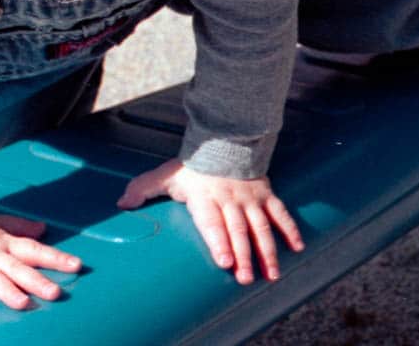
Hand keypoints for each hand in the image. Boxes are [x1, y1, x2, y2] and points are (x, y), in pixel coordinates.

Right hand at [0, 212, 81, 313]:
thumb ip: (20, 227)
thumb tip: (43, 227)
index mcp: (5, 243)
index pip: (34, 250)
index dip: (55, 257)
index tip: (77, 265)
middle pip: (17, 268)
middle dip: (36, 280)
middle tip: (55, 293)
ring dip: (5, 290)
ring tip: (21, 303)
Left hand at [116, 159, 303, 283]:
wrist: (223, 139)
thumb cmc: (193, 165)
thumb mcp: (166, 175)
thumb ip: (143, 188)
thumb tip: (121, 203)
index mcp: (206, 198)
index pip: (212, 222)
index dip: (218, 241)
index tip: (224, 260)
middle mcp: (230, 200)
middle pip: (237, 230)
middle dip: (243, 254)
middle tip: (245, 278)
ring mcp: (250, 199)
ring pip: (260, 226)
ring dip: (266, 251)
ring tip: (271, 274)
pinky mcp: (266, 195)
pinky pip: (280, 213)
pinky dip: (290, 230)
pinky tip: (297, 248)